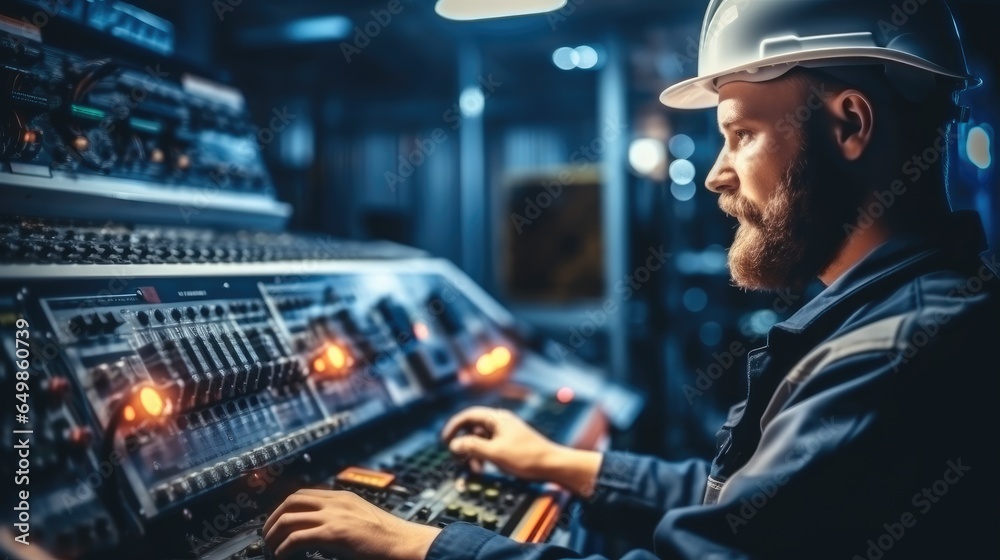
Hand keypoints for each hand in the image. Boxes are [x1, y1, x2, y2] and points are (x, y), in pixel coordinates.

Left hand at [262, 489, 440, 559]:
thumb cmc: (388, 537)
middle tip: (267, 533)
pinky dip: (284, 547)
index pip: (305, 494)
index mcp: (343, 497)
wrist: (404, 543)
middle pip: (292, 501)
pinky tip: (283, 555)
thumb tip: (321, 533)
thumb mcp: (362, 519)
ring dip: (275, 533)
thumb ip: (342, 519)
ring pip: (290, 518)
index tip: (278, 520)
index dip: (286, 507)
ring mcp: (334, 516)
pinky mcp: (334, 533)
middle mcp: (336, 502)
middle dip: (274, 517)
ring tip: (271, 547)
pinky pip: (297, 537)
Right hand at [441, 406, 601, 496]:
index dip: (453, 427)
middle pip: (473, 427)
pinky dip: (483, 455)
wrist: (553, 465)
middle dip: (463, 443)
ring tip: (473, 467)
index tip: (444, 441)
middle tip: (457, 457)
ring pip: (481, 439)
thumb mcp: (495, 453)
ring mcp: (506, 433)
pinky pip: (490, 446)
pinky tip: (483, 467)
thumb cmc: (527, 457)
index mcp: (497, 419)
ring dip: (473, 452)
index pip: (468, 416)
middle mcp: (501, 422)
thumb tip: (454, 444)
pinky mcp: (511, 443)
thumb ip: (472, 447)